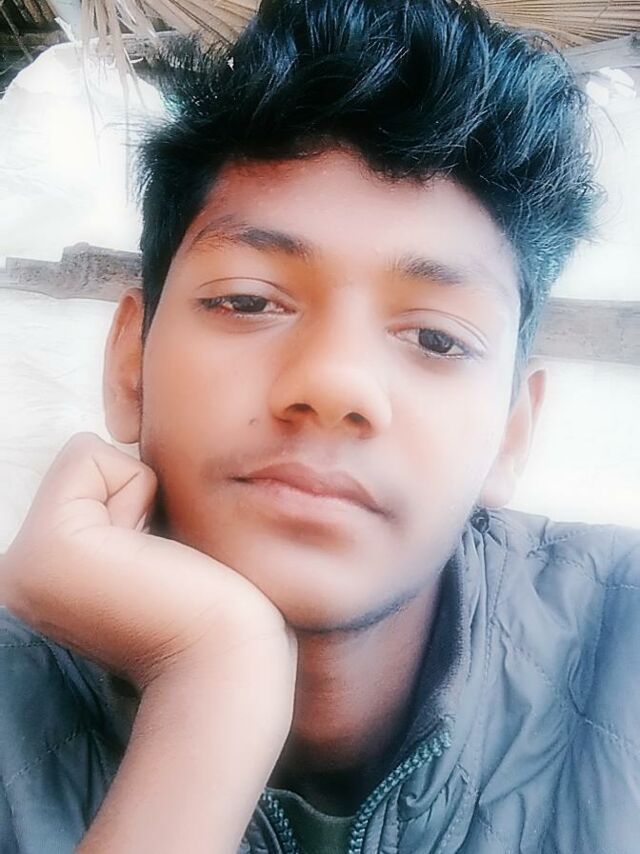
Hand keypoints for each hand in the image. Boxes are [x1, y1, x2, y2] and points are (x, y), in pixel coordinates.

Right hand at [0, 430, 295, 693]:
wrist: (226, 663)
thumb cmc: (208, 609)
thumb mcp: (143, 551)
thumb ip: (114, 512)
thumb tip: (126, 459)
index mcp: (38, 578)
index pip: (76, 481)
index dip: (131, 504)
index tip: (151, 568)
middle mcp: (16, 573)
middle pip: (80, 467)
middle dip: (132, 499)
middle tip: (153, 568)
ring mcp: (23, 563)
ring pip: (86, 458)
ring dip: (136, 497)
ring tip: (151, 564)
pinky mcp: (51, 547)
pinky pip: (93, 455)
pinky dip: (138, 490)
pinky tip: (149, 555)